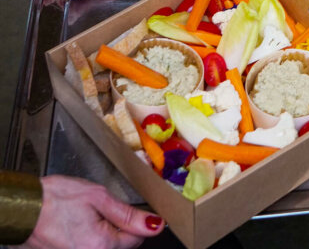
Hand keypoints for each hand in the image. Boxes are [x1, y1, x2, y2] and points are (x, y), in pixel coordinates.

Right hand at [23, 176, 163, 248]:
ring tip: (90, 214)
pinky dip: (92, 236)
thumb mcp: (98, 196)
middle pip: (122, 245)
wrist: (23, 208)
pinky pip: (90, 247)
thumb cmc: (55, 199)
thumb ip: (128, 214)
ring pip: (106, 247)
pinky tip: (81, 223)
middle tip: (106, 207)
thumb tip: (154, 224)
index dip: (140, 221)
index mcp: (102, 245)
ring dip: (106, 232)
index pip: (137, 239)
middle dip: (121, 227)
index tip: (138, 209)